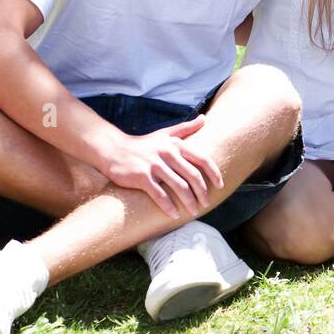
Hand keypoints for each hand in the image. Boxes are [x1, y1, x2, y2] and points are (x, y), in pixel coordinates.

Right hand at [103, 116, 224, 218]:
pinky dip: (169, 207)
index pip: (202, 159)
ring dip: (189, 202)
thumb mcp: (165, 133)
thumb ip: (186, 128)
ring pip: (179, 187)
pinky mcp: (142, 177)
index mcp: (176, 144)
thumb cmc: (143, 144)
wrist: (114, 149)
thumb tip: (205, 118)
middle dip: (202, 192)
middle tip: (206, 204)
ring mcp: (154, 165)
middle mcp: (167, 153)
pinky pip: (160, 195)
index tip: (220, 186)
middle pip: (193, 176)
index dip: (214, 174)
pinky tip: (174, 215)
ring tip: (193, 211)